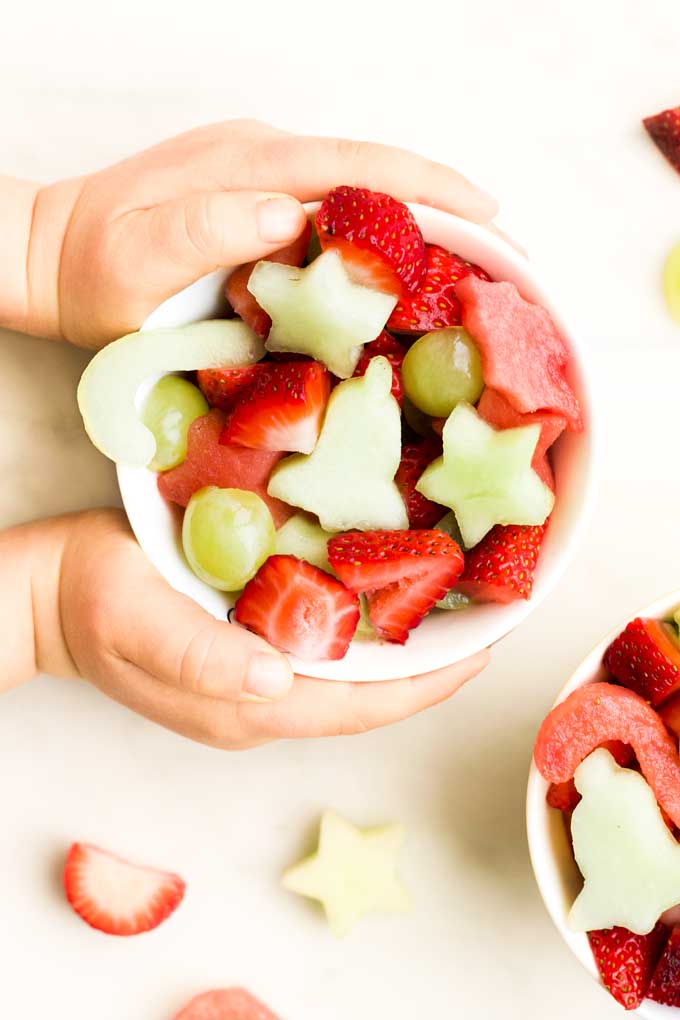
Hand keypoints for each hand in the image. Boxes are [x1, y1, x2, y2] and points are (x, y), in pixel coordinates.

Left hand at [25, 119, 497, 345]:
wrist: (53, 252)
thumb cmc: (96, 270)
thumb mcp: (139, 258)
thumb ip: (209, 229)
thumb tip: (293, 212)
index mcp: (250, 165)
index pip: (363, 165)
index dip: (433, 188)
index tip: (493, 219)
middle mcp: (263, 154)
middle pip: (378, 166)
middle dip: (448, 201)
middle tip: (507, 251)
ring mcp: (259, 168)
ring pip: (361, 181)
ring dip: (420, 213)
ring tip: (474, 256)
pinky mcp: (252, 190)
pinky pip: (334, 197)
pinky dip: (381, 223)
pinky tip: (402, 255)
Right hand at [36, 509, 487, 748]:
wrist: (51, 594)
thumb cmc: (91, 601)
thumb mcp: (138, 622)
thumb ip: (202, 658)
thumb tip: (278, 681)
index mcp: (247, 706)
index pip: (362, 707)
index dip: (430, 684)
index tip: (486, 648)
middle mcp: (263, 702)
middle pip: (372, 697)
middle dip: (436, 668)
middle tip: (492, 620)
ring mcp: (256, 681)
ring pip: (355, 676)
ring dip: (409, 649)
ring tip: (460, 607)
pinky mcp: (247, 652)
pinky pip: (328, 651)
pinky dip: (369, 629)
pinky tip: (388, 594)